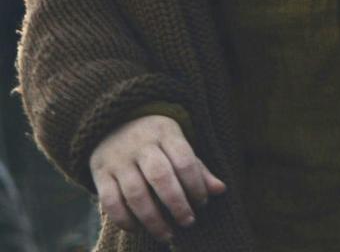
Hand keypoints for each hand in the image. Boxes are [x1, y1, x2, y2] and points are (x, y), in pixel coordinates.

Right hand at [89, 114, 226, 242]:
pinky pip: (110, 200)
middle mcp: (140, 145)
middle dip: (177, 204)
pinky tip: (138, 229)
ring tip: (168, 235)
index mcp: (165, 133)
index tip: (203, 204)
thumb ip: (197, 168)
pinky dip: (124, 219)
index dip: (196, 185)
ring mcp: (117, 159)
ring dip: (153, 219)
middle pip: (160, 177)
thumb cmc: (155, 140)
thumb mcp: (177, 144)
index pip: (184, 160)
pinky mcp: (99, 173)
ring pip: (135, 192)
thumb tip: (220, 190)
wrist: (112, 123)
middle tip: (188, 223)